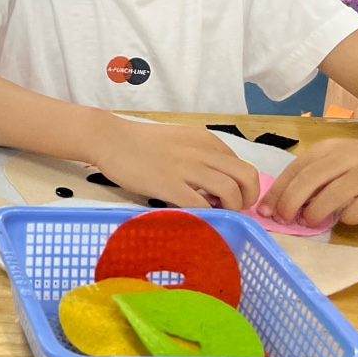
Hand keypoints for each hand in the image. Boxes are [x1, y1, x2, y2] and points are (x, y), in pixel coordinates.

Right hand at [91, 120, 261, 210]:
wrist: (109, 139)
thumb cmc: (140, 142)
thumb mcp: (179, 140)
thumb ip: (200, 156)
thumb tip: (215, 182)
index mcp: (206, 140)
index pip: (241, 164)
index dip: (242, 185)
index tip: (229, 197)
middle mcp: (202, 151)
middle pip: (246, 176)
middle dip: (248, 198)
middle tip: (234, 209)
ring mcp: (186, 168)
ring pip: (230, 191)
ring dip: (230, 208)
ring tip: (216, 213)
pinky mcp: (169, 184)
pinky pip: (201, 205)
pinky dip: (206, 215)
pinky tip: (197, 217)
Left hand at [259, 137, 357, 225]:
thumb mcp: (334, 160)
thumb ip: (312, 177)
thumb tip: (280, 204)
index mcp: (328, 148)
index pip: (296, 169)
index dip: (278, 191)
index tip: (266, 210)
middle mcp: (347, 157)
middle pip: (311, 179)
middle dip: (291, 201)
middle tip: (284, 219)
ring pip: (335, 193)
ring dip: (316, 211)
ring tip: (309, 222)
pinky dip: (348, 216)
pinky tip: (344, 219)